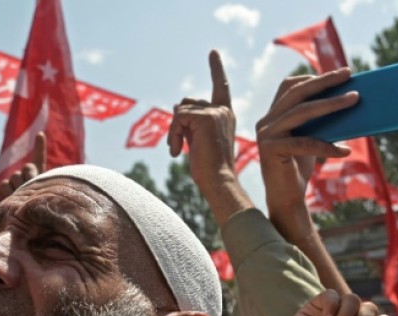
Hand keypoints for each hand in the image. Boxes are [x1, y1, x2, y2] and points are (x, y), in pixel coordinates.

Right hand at [0, 132, 44, 214]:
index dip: (39, 147)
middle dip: (30, 176)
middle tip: (29, 188)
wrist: (11, 233)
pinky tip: (8, 200)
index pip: (38, 161)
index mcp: (37, 181)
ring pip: (16, 176)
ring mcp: (11, 184)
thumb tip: (30, 170)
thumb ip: (38, 186)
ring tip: (19, 201)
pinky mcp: (0, 190)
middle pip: (28, 168)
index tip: (40, 135)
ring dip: (18, 187)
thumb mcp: (40, 203)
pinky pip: (5, 184)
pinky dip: (7, 191)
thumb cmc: (32, 221)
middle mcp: (23, 179)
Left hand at [168, 50, 236, 186]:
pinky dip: (172, 135)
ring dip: (173, 131)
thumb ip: (190, 121)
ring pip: (180, 111)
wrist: (218, 181)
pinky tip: (177, 152)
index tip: (213, 53)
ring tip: (178, 150)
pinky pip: (177, 118)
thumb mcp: (196, 139)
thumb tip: (176, 104)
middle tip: (179, 146)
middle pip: (187, 103)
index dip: (216, 69)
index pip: (220, 87)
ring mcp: (216, 112)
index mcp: (225, 114)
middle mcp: (223, 110)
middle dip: (177, 124)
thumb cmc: (208, 167)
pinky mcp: (205, 118)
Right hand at [255, 69, 356, 211]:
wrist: (286, 198)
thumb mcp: (310, 138)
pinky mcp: (271, 150)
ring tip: (354, 99)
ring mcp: (267, 135)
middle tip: (347, 73)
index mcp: (273, 116)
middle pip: (297, 93)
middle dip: (324, 81)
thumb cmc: (300, 167)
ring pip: (302, 112)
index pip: (289, 87)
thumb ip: (317, 121)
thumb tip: (348, 99)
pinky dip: (327, 146)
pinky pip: (305, 143)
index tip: (337, 74)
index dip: (311, 77)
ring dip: (331, 104)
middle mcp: (266, 121)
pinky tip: (344, 150)